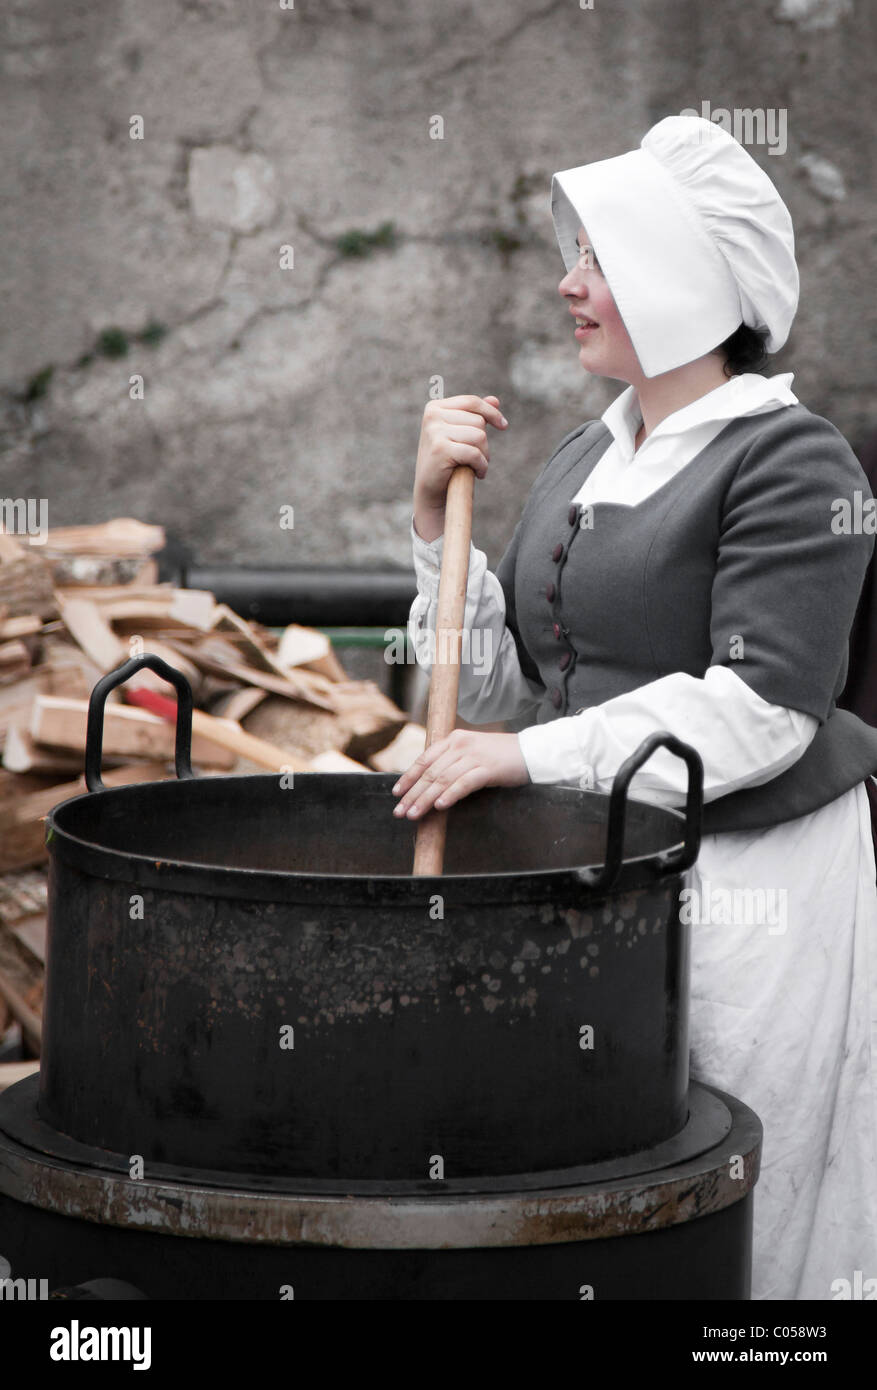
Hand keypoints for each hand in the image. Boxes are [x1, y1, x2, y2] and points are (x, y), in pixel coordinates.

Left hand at [392, 729, 529, 817]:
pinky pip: (464, 783)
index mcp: (454, 739)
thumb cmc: (501, 756)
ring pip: (443, 779)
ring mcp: (474, 756)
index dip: (408, 777)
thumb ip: (452, 762)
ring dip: (426, 799)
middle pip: (430, 772)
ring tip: (414, 814)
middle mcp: (461, 745)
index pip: (425, 759)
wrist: (531, 752)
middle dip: (413, 794)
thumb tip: (429, 784)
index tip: (397, 793)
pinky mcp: (488, 768)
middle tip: (400, 811)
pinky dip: (451, 795)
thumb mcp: (472, 752)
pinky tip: (440, 806)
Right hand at [413, 394, 507, 524]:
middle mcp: (432, 416)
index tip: (503, 426)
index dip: (491, 413)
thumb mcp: (460, 435)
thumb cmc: (447, 462)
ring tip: (475, 466)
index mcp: (435, 408)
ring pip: (479, 436)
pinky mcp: (440, 449)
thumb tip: (494, 400)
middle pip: (478, 421)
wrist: (430, 490)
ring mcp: (435, 432)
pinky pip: (475, 453)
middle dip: (484, 442)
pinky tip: (477, 474)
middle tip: (476, 458)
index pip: (472, 402)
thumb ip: (474, 416)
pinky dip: (481, 466)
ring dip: (484, 455)